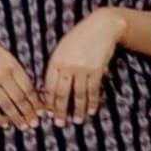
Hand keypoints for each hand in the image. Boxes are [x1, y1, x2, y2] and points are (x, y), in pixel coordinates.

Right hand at [0, 29, 43, 128]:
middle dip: (29, 113)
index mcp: (12, 65)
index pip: (28, 87)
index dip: (36, 102)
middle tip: (35, 123)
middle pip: (19, 98)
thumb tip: (30, 90)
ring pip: (7, 105)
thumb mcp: (5, 55)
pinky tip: (5, 124)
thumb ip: (16, 70)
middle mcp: (2, 74)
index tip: (42, 111)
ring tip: (24, 126)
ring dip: (17, 118)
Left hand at [41, 7, 125, 125]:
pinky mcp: (96, 70)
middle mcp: (67, 66)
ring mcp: (82, 68)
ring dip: (78, 110)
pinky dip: (92, 102)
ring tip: (77, 120)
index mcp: (55, 61)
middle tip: (60, 123)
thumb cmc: (79, 37)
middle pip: (62, 93)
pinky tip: (91, 110)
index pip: (49, 86)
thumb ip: (57, 66)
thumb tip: (52, 89)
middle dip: (60, 111)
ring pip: (78, 94)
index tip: (48, 113)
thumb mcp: (62, 48)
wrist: (101, 26)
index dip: (49, 102)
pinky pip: (93, 90)